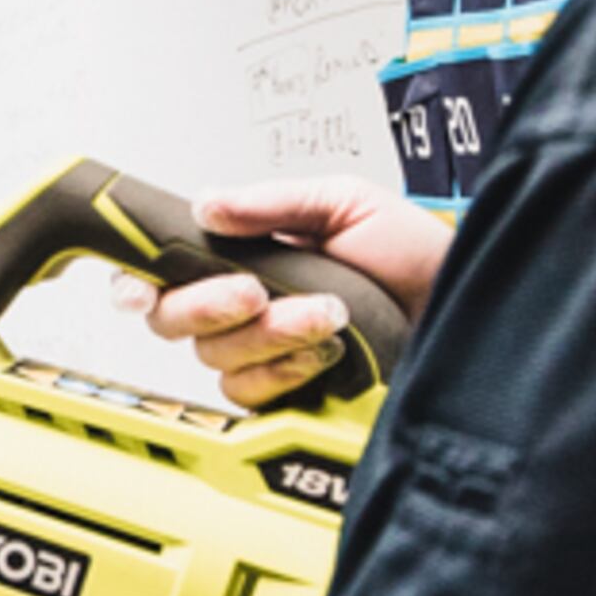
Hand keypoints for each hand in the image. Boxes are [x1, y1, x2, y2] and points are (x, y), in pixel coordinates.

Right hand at [110, 178, 450, 408]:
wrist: (461, 304)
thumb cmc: (410, 253)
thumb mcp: (344, 201)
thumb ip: (271, 203)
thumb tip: (205, 205)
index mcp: (240, 255)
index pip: (161, 271)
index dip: (135, 281)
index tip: (139, 287)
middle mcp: (240, 307)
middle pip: (172, 320)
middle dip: (209, 304)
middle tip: (254, 290)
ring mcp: (261, 354)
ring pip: (216, 358)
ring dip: (270, 333)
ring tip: (328, 311)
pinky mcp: (286, 394)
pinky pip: (253, 394)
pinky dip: (288, 369)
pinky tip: (326, 351)